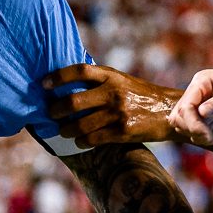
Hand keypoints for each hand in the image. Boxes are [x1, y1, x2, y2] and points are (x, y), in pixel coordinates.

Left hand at [43, 64, 181, 147]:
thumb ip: (99, 81)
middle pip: (73, 101)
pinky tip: (80, 141)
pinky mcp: (123, 131)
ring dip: (66, 130)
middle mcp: (113, 92)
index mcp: (111, 75)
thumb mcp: (121, 80)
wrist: (169, 111)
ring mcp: (118, 113)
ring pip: (80, 124)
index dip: (58, 77)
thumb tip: (67, 85)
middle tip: (51, 115)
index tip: (43, 85)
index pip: (78, 72)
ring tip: (63, 131)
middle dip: (56, 110)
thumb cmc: (140, 95)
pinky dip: (82, 141)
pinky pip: (93, 139)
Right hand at [168, 63, 212, 145]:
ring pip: (184, 126)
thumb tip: (201, 112)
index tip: (207, 133)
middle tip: (211, 134)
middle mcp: (198, 93)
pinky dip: (205, 136)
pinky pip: (196, 132)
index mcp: (201, 82)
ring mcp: (202, 105)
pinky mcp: (210, 117)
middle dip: (193, 130)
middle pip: (179, 118)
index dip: (192, 123)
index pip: (184, 106)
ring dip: (198, 134)